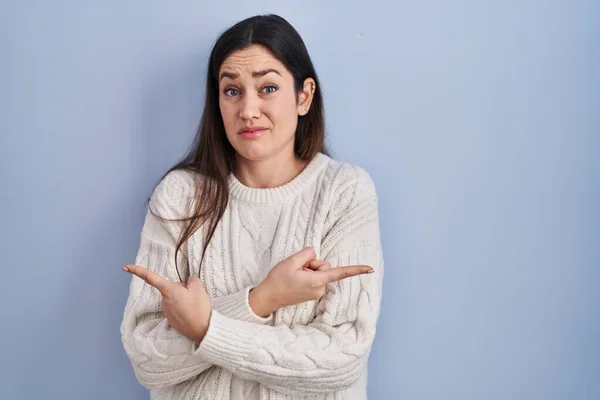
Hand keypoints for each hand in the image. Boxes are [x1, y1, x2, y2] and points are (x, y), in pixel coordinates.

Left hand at [122, 265, 211, 343]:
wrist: (202, 330)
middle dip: (181, 289)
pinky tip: (192, 312)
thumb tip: (188, 281)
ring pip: (174, 298)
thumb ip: (191, 280)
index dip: (137, 271)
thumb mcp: (198, 288)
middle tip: (193, 295)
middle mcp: (164, 301)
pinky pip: (176, 308)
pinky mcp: (171, 319)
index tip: (125, 267)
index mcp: (168, 290)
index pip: (150, 277)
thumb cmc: (198, 308)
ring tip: (194, 305)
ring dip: (183, 299)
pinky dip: (184, 308)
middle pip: (170, 288)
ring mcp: (167, 311)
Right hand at [249, 247, 373, 316]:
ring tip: (294, 275)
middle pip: (324, 266)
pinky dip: (307, 275)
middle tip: (296, 269)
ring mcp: (317, 293)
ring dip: (308, 269)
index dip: (356, 270)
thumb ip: (307, 254)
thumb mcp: (291, 261)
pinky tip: (295, 279)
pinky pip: (315, 277)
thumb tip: (315, 256)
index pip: (340, 273)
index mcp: (317, 281)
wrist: (268, 297)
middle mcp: (320, 289)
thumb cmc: (278, 280)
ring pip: (319, 271)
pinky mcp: (313, 293)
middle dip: (312, 264)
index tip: (370, 269)